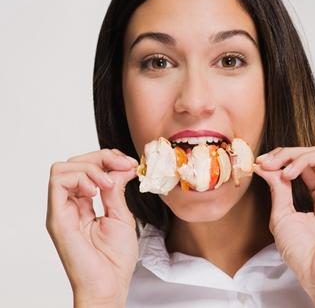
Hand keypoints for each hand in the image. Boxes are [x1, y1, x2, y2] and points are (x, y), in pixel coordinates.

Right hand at [46, 148, 138, 306]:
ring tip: (108, 184)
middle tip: (123, 166)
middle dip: (101, 157)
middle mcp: (70, 205)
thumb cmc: (115, 258)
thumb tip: (121, 167)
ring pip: (63, 168)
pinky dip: (79, 178)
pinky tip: (96, 191)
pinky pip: (58, 183)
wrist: (110, 284)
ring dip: (90, 168)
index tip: (129, 164)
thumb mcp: (121, 215)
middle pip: (74, 163)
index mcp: (84, 204)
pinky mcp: (57, 218)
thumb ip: (116, 190)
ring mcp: (62, 210)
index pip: (87, 168)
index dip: (108, 159)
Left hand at [254, 146, 314, 306]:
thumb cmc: (303, 254)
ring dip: (307, 155)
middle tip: (269, 162)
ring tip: (288, 171)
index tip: (262, 163)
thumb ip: (278, 188)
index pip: (305, 165)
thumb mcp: (282, 215)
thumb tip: (265, 165)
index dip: (283, 158)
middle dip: (289, 154)